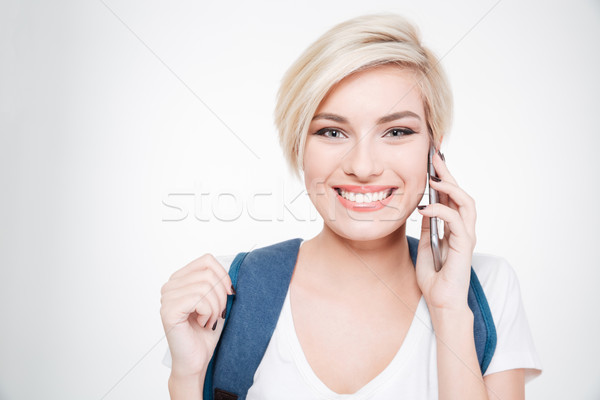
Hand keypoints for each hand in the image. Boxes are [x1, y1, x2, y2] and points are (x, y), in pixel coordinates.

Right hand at [160, 254, 233, 378]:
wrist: (196, 360)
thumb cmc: (206, 332)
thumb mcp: (216, 300)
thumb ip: (218, 282)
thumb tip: (231, 270)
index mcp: (180, 279)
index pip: (207, 260)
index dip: (223, 275)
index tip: (229, 293)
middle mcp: (170, 286)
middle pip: (208, 273)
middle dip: (221, 295)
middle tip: (217, 313)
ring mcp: (166, 298)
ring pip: (205, 286)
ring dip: (215, 307)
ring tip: (209, 320)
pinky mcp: (168, 311)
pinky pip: (199, 299)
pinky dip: (208, 312)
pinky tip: (202, 323)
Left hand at [415, 151, 476, 311]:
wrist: (441, 302)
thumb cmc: (435, 278)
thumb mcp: (426, 246)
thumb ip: (428, 227)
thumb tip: (424, 208)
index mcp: (453, 228)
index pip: (451, 197)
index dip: (444, 178)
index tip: (432, 161)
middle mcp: (463, 230)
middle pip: (460, 194)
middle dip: (448, 173)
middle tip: (434, 157)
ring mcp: (466, 237)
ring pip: (465, 203)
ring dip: (450, 187)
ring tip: (433, 177)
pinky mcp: (464, 246)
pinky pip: (456, 221)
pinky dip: (441, 210)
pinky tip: (426, 207)